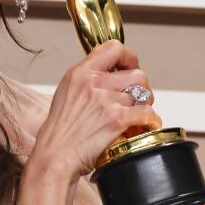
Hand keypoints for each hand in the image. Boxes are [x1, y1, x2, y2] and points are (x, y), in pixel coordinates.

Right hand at [30, 40, 163, 179]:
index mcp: (79, 73)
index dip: (129, 57)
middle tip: (135, 100)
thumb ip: (87, 81)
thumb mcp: (66, 94)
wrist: (54, 157)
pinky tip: (145, 126)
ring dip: (145, 106)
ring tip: (137, 116)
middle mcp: (93, 83)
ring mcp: (106, 101)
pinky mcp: (117, 119)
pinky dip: (151, 121)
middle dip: (141, 88)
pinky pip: (147, 113)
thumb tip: (110, 76)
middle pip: (137, 74)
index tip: (130, 67)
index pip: (113, 48)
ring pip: (144, 94)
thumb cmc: (59, 133)